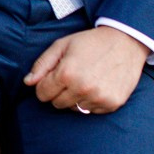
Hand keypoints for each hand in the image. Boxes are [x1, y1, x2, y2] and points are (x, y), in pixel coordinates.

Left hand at [24, 27, 147, 113]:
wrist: (126, 41)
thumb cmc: (90, 42)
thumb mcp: (62, 45)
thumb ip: (42, 64)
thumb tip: (27, 83)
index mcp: (66, 73)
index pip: (42, 94)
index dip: (45, 84)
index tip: (54, 76)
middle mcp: (82, 88)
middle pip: (56, 104)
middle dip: (59, 92)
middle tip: (72, 76)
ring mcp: (98, 98)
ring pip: (74, 109)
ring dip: (75, 97)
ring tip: (86, 79)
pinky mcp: (111, 104)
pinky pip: (91, 111)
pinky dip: (91, 101)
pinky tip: (98, 85)